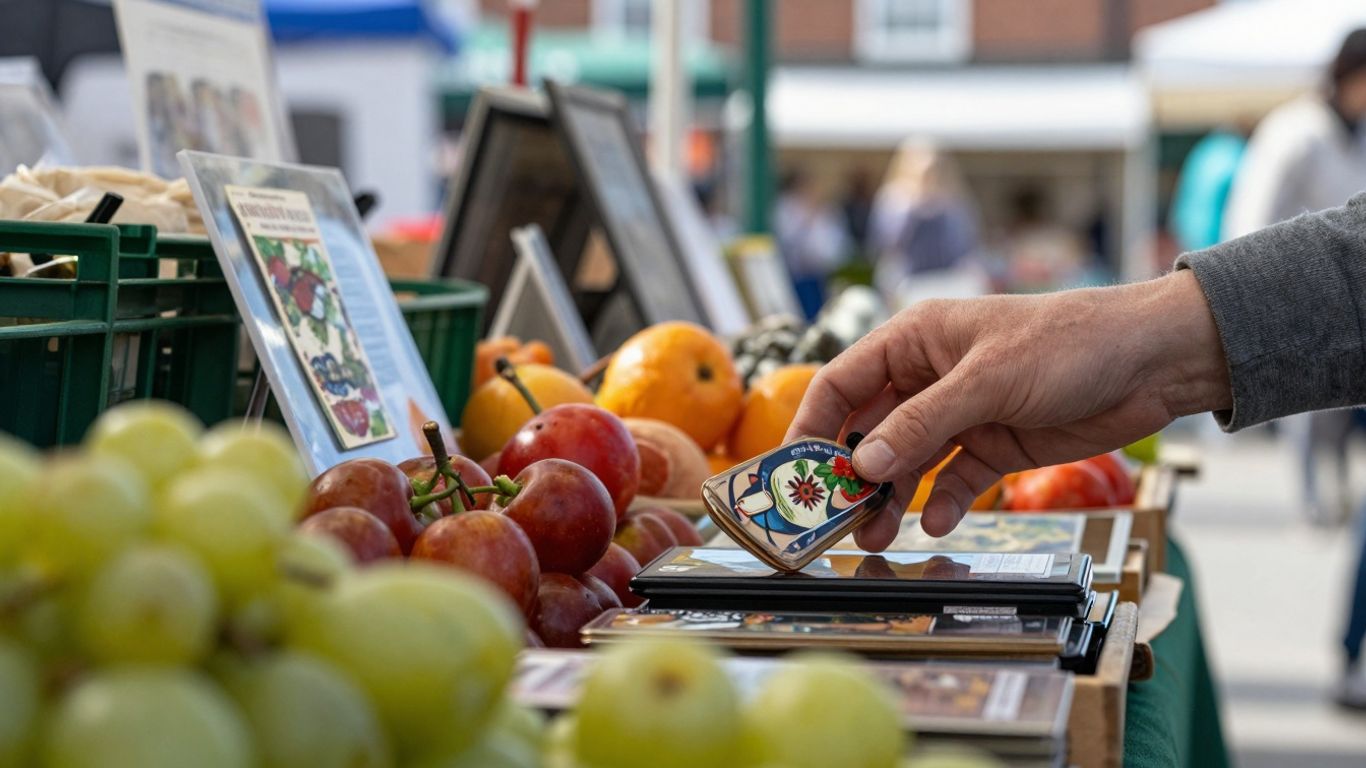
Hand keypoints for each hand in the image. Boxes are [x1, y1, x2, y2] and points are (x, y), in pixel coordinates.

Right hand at [786, 270, 1230, 548]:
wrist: (1153, 361)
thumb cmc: (1070, 342)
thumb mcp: (987, 381)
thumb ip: (922, 424)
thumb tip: (863, 464)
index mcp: (915, 341)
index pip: (843, 384)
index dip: (813, 427)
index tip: (794, 473)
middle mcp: (930, 377)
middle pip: (870, 429)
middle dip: (851, 474)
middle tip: (833, 518)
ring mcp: (962, 414)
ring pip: (907, 462)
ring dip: (890, 498)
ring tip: (874, 536)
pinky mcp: (995, 445)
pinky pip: (953, 480)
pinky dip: (942, 502)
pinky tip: (938, 522)